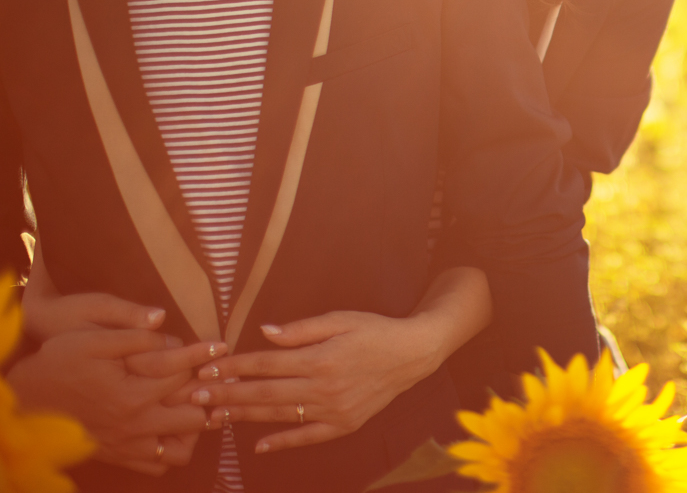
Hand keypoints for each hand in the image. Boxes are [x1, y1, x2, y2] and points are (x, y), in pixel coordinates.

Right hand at [7, 328, 220, 475]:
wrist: (26, 400)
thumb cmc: (59, 362)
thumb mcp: (93, 338)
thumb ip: (134, 334)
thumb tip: (166, 323)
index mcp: (133, 394)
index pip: (185, 375)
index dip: (203, 356)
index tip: (221, 345)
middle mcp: (134, 425)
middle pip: (194, 417)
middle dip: (209, 396)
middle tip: (215, 378)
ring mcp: (126, 445)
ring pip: (180, 449)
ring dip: (193, 429)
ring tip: (197, 405)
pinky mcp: (117, 455)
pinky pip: (156, 465)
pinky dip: (170, 448)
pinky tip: (172, 427)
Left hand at [190, 311, 445, 454]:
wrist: (413, 354)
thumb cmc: (375, 330)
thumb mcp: (340, 319)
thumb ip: (302, 329)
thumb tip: (265, 332)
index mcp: (319, 358)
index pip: (266, 364)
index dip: (235, 367)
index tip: (208, 369)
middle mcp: (323, 388)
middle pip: (264, 393)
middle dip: (227, 395)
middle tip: (195, 397)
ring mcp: (333, 410)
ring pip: (279, 415)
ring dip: (244, 416)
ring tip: (215, 417)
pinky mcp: (343, 424)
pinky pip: (307, 436)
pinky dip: (283, 441)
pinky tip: (258, 446)